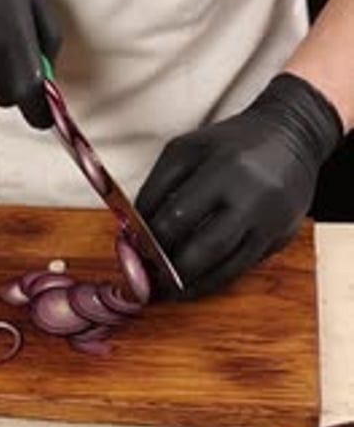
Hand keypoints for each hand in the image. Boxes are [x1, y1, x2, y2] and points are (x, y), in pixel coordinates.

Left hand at [136, 74, 342, 297]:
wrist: (292, 135)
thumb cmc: (230, 143)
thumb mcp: (187, 149)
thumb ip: (158, 187)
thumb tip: (135, 232)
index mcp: (223, 168)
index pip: (177, 216)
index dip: (152, 240)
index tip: (135, 251)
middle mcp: (252, 196)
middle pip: (205, 248)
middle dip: (173, 270)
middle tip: (151, 281)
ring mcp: (272, 220)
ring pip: (228, 266)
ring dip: (195, 284)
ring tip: (171, 291)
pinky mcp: (283, 236)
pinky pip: (245, 267)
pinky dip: (218, 279)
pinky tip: (198, 283)